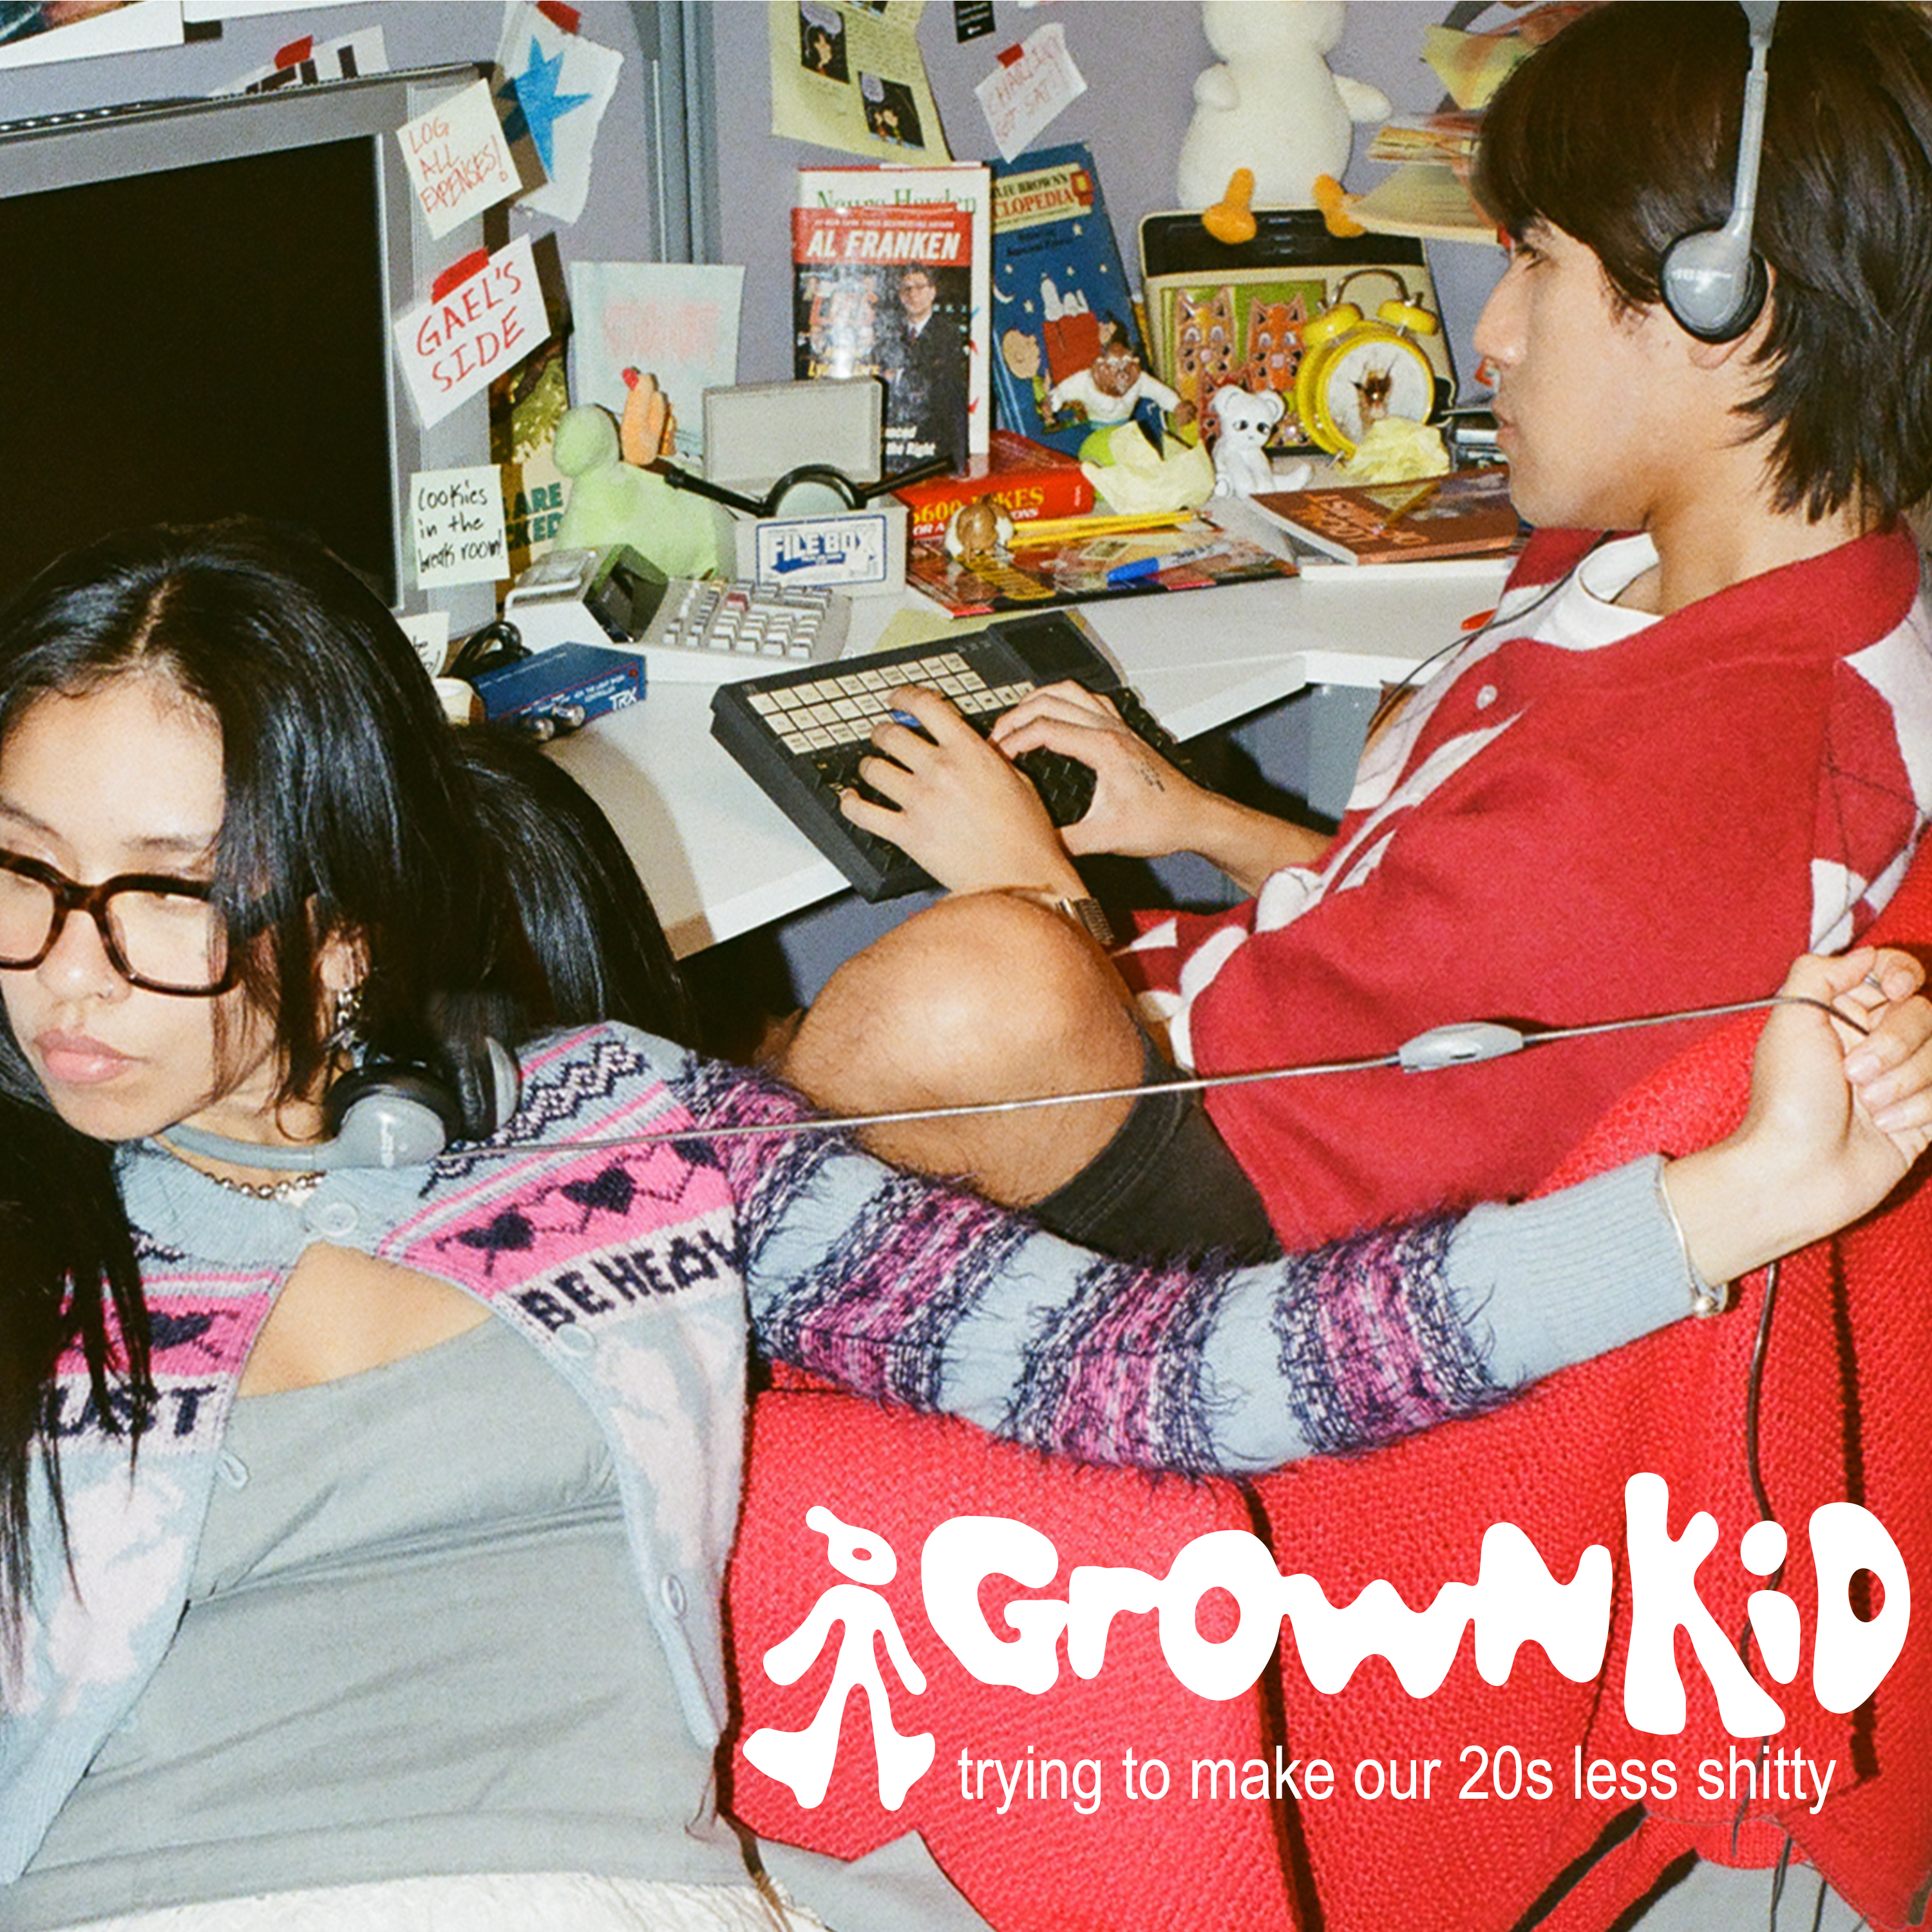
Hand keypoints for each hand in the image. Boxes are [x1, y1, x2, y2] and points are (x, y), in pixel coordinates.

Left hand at [838, 685, 1085, 895]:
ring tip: (871, 768)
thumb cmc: (1027, 838)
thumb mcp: (1020, 781)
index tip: (897, 700)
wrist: (1020, 878)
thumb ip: (990, 760)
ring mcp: (920, 801)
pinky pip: (863, 813)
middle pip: (892, 735)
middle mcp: (940, 770)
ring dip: (868, 765)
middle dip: (882, 733)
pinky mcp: (907, 834)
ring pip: (874, 769)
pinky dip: (851, 804)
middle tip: (882, 736)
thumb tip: (978, 751)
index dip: (904, 697)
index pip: (926, 707)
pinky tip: (850, 800)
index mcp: (970, 752)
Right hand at [989, 681, 1212, 859]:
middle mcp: (1111, 730)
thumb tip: (1034, 844)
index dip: (1012, 740)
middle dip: (1015, 715)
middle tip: (996, 737)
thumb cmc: (1162, 823)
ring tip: (1015, 719)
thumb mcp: (1106, 839)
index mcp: (1104, 749)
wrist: (1194, 819)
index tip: (996, 757)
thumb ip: (1065, 842)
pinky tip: (1054, 714)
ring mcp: (1118, 726)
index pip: (1044, 729)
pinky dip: (1063, 699)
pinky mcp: (1123, 731)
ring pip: (1069, 691)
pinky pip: (1088, 698)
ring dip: (1037, 700)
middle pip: (1050, 701)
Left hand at [1664, 948, 1931, 1284]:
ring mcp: (1901, 1081)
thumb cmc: (1787, 1099)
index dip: (1904, 976)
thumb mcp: (1789, 1022)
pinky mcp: (1921, 1118)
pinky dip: (1918, 1109)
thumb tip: (1867, 955)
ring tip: (1867, 1106)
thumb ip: (1820, 974)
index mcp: (1841, 1016)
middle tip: (1854, 1073)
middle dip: (1896, 1042)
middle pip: (1923, 1014)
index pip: (1896, 975)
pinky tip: (1886, 1126)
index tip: (1897, 990)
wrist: (1795, 1172)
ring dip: (1905, 1081)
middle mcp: (1874, 1044)